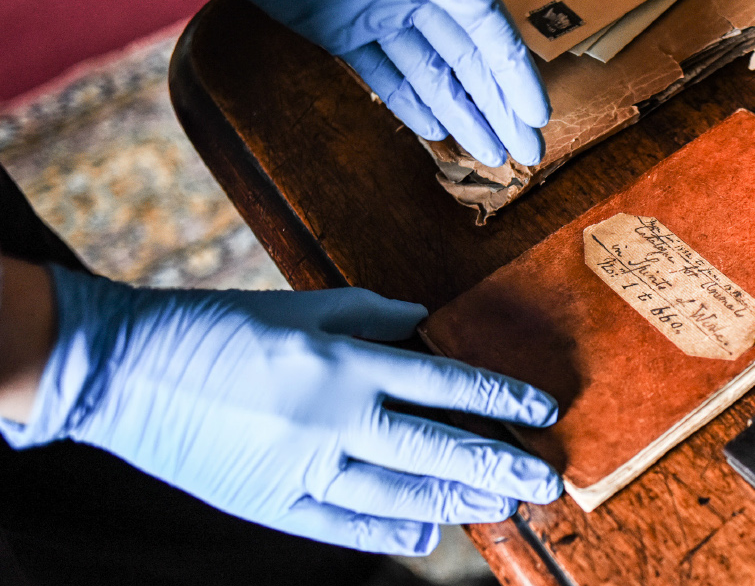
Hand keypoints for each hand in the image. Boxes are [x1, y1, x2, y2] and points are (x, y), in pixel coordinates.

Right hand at [0, 265, 560, 554]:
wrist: (123, 369)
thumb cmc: (215, 327)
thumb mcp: (298, 307)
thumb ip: (368, 314)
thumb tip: (426, 322)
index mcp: (344, 363)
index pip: (444, 383)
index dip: (499, 399)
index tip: (541, 411)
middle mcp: (333, 418)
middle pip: (435, 447)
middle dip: (497, 464)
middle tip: (545, 479)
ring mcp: (302, 466)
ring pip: (398, 491)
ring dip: (455, 500)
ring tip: (500, 505)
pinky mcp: (270, 501)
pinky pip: (342, 524)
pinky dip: (386, 529)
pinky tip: (423, 532)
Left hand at [218, 0, 547, 166]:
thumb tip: (476, 4)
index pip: (486, 24)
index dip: (514, 70)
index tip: (537, 114)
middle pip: (467, 56)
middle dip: (500, 105)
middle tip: (528, 153)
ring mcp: (373, 11)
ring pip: (429, 71)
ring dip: (463, 114)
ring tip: (491, 156)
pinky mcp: (335, 29)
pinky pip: (380, 72)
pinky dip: (408, 103)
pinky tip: (437, 132)